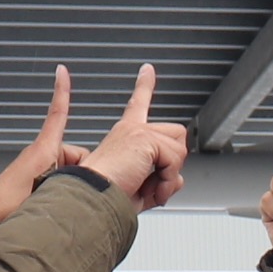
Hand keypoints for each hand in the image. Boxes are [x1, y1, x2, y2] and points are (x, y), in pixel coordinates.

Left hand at [0, 66, 79, 220]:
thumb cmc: (5, 208)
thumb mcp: (47, 194)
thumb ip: (73, 186)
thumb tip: (92, 184)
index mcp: (43, 151)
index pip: (57, 115)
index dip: (61, 92)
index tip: (62, 72)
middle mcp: (41, 157)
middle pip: (79, 156)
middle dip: (84, 174)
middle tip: (75, 193)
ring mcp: (37, 171)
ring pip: (71, 172)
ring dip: (73, 186)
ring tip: (61, 203)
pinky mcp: (33, 184)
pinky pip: (58, 180)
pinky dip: (63, 190)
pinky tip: (59, 205)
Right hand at [76, 65, 190, 210]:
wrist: (92, 202)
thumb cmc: (108, 200)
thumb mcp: (141, 191)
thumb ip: (162, 182)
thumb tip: (179, 179)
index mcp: (126, 136)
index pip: (138, 105)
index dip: (144, 85)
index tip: (147, 69)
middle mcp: (131, 129)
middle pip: (177, 135)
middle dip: (174, 163)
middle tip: (153, 183)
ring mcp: (138, 132)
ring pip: (180, 148)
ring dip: (169, 175)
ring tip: (148, 188)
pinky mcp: (144, 139)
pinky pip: (175, 161)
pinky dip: (166, 182)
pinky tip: (150, 191)